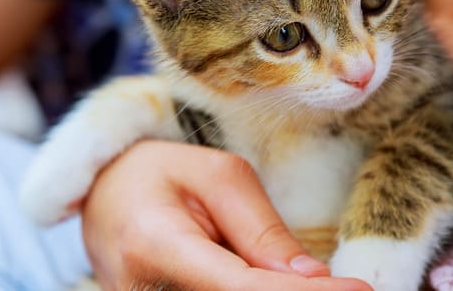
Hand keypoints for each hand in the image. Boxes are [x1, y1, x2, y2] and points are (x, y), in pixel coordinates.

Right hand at [81, 140, 372, 290]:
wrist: (104, 198)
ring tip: (307, 277)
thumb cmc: (162, 174)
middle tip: (348, 287)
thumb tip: (312, 278)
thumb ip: (261, 228)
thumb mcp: (217, 175)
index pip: (243, 288)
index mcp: (156, 245)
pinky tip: (275, 280)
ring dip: (277, 290)